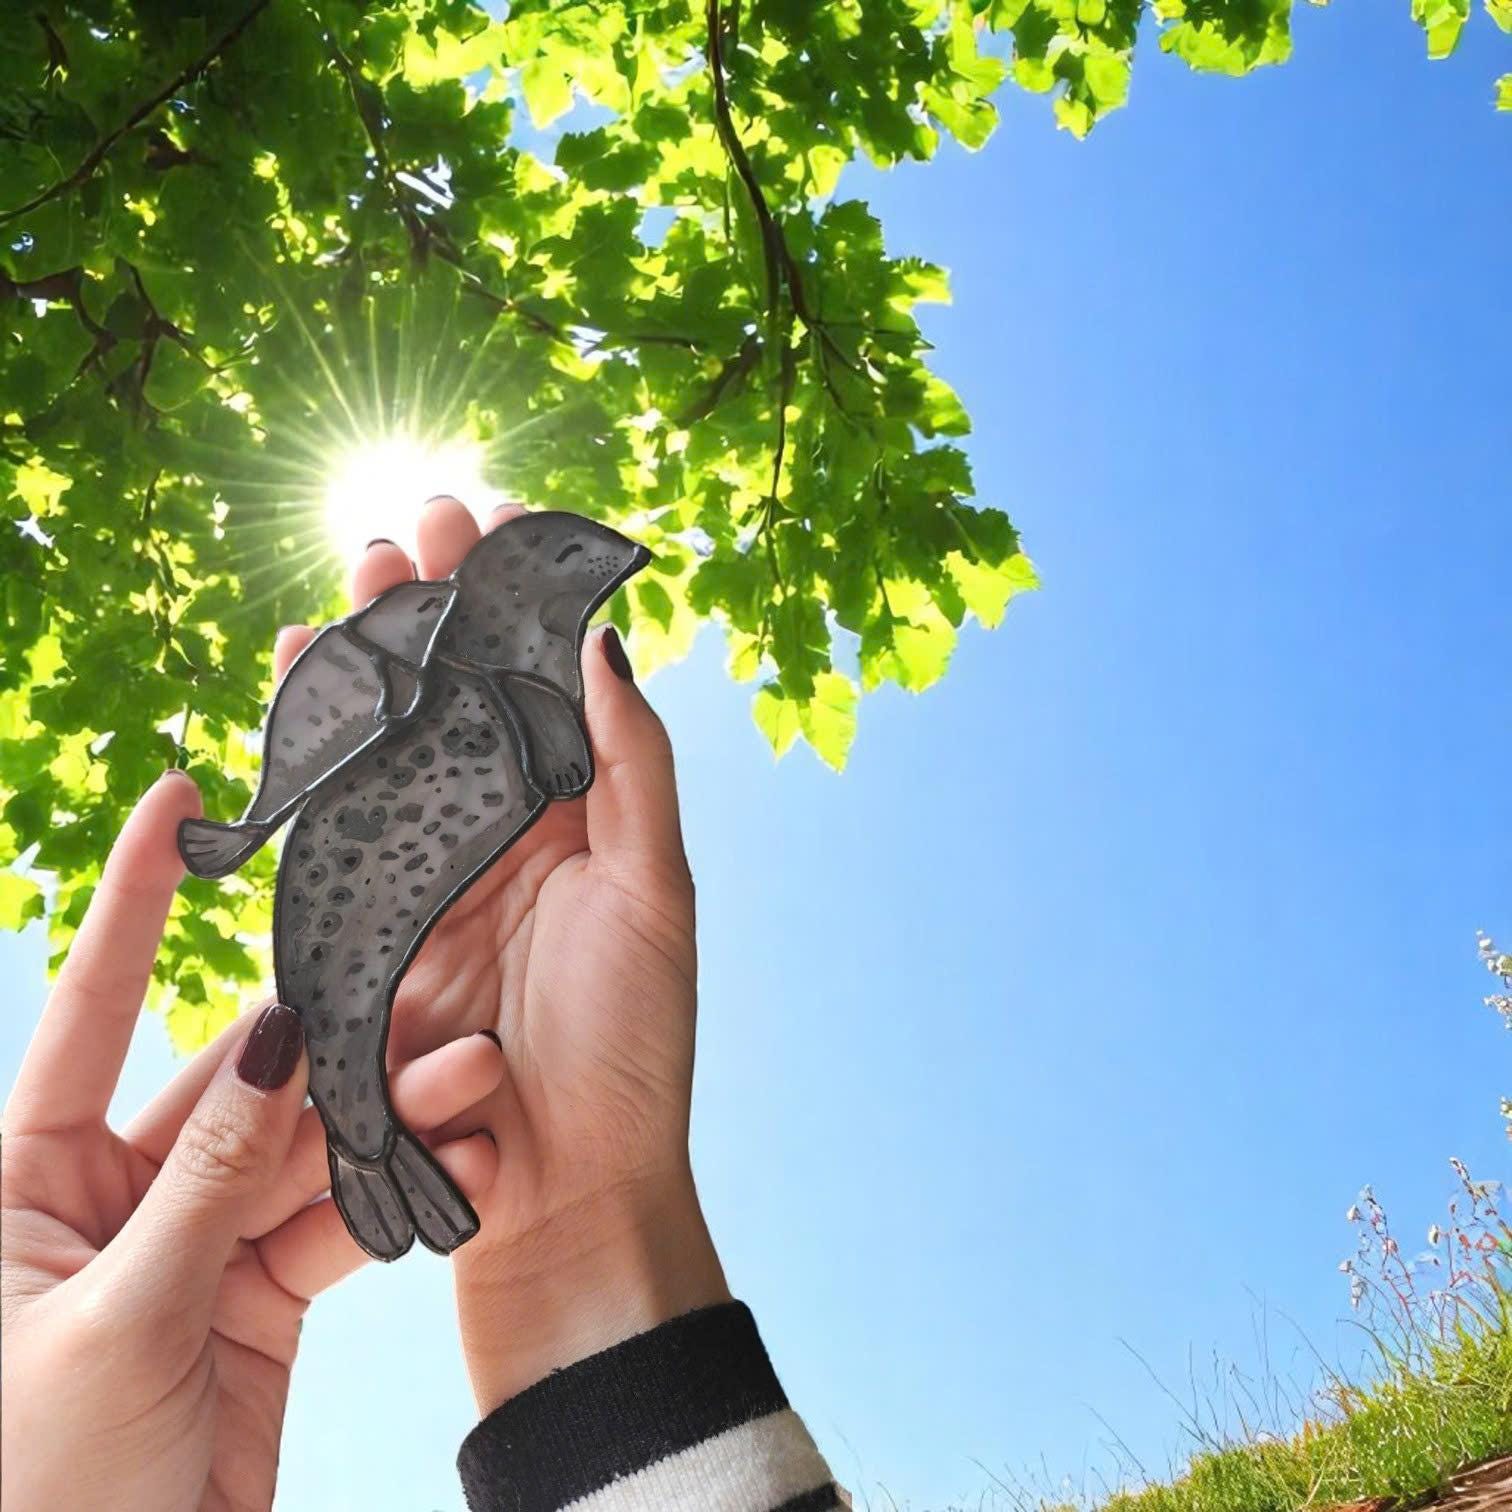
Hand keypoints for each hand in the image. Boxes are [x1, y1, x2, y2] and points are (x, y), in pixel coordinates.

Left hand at [1, 771, 504, 1510]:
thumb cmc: (41, 1488)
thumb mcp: (120, 1318)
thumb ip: (211, 1172)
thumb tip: (272, 1034)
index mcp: (25, 1180)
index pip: (91, 1012)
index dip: (136, 904)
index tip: (182, 803)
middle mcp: (109, 1196)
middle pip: (233, 1090)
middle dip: (328, 1051)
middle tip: (421, 1008)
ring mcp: (190, 1244)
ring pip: (300, 1155)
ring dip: (382, 1125)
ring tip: (468, 1083)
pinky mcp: (256, 1299)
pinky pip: (331, 1227)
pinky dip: (392, 1203)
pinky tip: (456, 1170)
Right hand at [274, 499, 728, 1410]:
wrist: (563, 1188)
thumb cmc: (630, 1047)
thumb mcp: (654, 894)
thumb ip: (632, 767)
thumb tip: (604, 641)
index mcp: (581, 820)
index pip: (545, 683)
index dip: (524, 601)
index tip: (509, 517)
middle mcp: (507, 834)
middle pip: (465, 694)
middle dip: (442, 604)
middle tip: (420, 513)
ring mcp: (435, 871)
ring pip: (397, 736)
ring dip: (380, 650)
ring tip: (365, 568)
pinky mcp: (371, 919)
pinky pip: (337, 814)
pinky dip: (319, 742)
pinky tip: (308, 669)